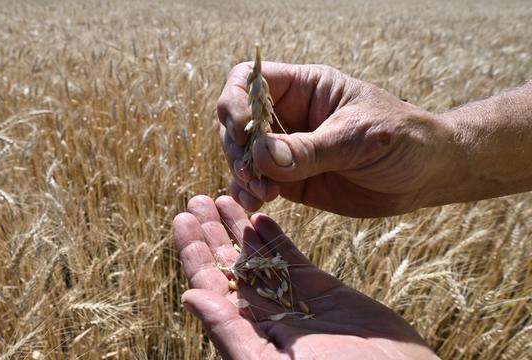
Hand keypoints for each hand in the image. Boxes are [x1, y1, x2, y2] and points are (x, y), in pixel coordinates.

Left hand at [174, 195, 437, 358]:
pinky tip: (260, 215)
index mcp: (246, 332)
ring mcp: (292, 299)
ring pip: (257, 256)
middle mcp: (264, 314)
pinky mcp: (320, 289)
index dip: (194, 254)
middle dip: (211, 233)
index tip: (181, 220)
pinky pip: (290, 257)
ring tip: (221, 197)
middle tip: (194, 200)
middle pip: (229, 266)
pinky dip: (275, 236)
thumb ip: (229, 333)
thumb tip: (188, 296)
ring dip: (237, 228)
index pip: (210, 286)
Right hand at [217, 62, 460, 216]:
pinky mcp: (291, 181)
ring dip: (241, 174)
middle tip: (254, 173)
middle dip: (237, 146)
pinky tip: (256, 204)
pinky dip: (249, 194)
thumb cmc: (401, 139)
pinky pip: (257, 184)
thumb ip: (310, 149)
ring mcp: (287, 150)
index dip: (236, 100)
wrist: (427, 175)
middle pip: (236, 120)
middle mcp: (289, 116)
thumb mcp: (358, 139)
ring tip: (261, 194)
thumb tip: (261, 156)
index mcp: (304, 88)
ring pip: (243, 155)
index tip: (242, 129)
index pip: (250, 79)